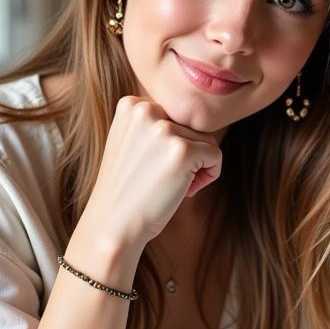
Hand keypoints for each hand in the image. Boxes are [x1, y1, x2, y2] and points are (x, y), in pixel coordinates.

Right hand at [85, 96, 222, 247]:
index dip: (172, 145)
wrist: (113, 225)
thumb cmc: (128, 190)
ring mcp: (163, 129)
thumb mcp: (132, 143)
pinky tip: (183, 191)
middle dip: (186, 156)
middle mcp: (145, 109)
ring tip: (169, 185)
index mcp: (131, 104)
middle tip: (162, 180)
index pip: (175, 117)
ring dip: (196, 167)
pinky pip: (216, 156)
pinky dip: (208, 177)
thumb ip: (155, 124)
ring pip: (206, 141)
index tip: (153, 167)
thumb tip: (197, 112)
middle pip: (192, 127)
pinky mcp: (182, 150)